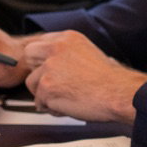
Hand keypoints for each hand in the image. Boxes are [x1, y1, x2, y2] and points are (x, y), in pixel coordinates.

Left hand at [25, 31, 146, 122]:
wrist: (118, 94)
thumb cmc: (110, 80)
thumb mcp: (89, 53)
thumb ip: (68, 54)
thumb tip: (53, 64)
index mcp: (67, 38)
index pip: (40, 43)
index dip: (41, 59)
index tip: (46, 69)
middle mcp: (56, 48)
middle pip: (29, 56)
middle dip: (36, 71)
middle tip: (49, 83)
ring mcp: (49, 67)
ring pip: (32, 83)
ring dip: (45, 94)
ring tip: (67, 98)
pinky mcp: (47, 86)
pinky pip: (39, 102)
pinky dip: (52, 108)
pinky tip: (69, 106)